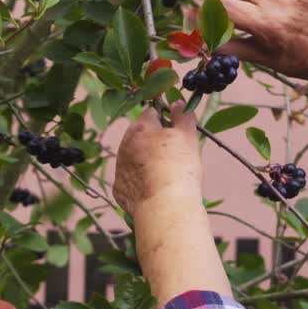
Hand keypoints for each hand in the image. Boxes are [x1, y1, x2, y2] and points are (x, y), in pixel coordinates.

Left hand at [114, 103, 201, 217]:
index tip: (177, 131)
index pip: (152, 112)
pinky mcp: (119, 188)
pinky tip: (155, 188)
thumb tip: (177, 103)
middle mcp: (125, 145)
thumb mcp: (188, 136)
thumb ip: (183, 115)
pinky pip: (131, 179)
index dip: (166, 120)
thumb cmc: (179, 167)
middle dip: (154, 141)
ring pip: (134, 157)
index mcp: (141, 128)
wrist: (165, 206)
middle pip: (140, 135)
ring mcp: (120, 167)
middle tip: (174, 155)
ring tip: (166, 174)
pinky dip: (141, 181)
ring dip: (146, 161)